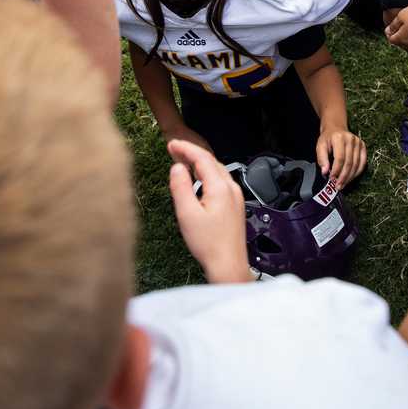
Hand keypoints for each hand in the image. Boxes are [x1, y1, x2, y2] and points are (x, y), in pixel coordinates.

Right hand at [166, 139, 251, 283]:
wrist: (228, 264)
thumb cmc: (209, 244)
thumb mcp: (187, 214)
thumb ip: (180, 188)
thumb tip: (177, 168)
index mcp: (220, 188)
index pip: (202, 158)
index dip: (186, 149)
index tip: (172, 144)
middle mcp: (231, 189)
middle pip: (211, 162)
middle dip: (192, 153)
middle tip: (174, 149)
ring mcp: (235, 197)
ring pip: (217, 171)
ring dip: (200, 163)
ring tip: (183, 161)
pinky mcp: (235, 206)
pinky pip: (220, 181)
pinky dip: (207, 174)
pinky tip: (199, 180)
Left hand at [316, 127, 366, 186]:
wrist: (336, 128)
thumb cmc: (328, 139)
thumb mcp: (320, 146)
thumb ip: (322, 159)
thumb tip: (325, 171)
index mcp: (339, 138)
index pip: (340, 158)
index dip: (336, 170)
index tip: (332, 179)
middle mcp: (351, 139)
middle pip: (349, 162)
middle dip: (343, 176)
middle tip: (338, 186)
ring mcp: (359, 143)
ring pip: (356, 164)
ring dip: (350, 177)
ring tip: (343, 184)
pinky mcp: (363, 146)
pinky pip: (362, 163)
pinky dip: (357, 173)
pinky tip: (351, 178)